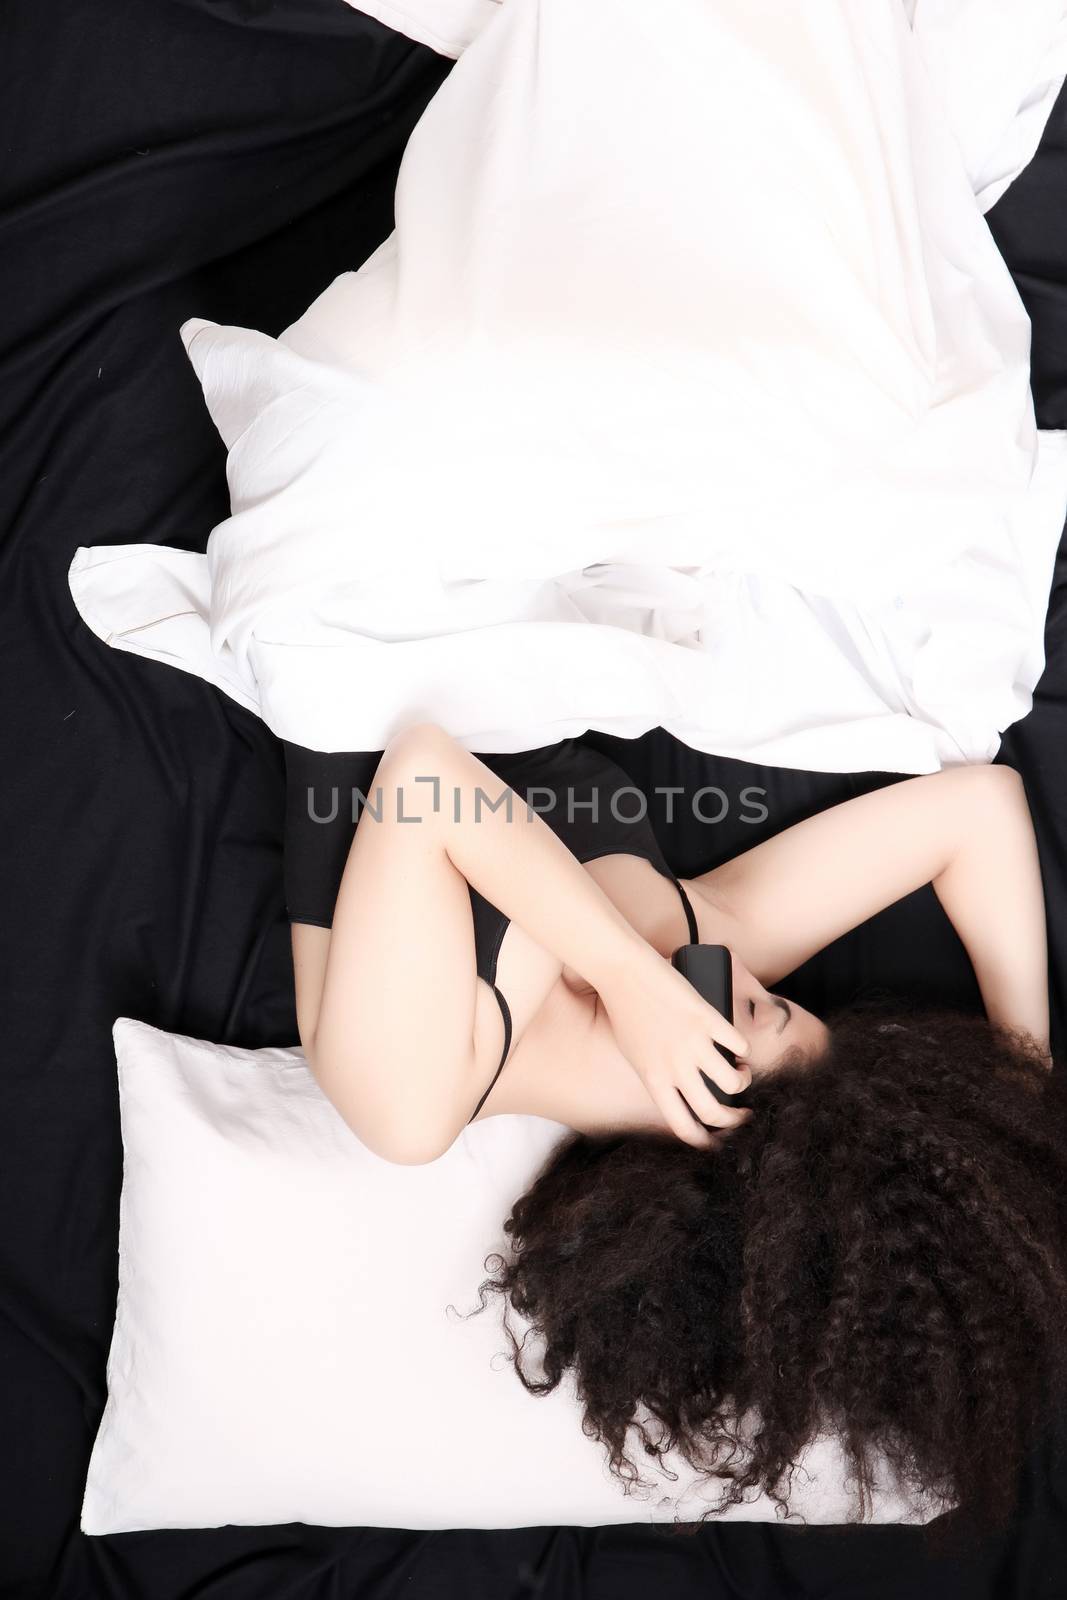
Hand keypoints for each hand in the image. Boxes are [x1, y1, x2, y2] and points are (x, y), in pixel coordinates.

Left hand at [597, 947, 751, 1147]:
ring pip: (734, 1082)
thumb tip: (684, 1086)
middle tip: (743, 1115)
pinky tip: (741, 1047)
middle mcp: (674, 1067)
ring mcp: (692, 1043)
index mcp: (653, 1079)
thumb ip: (659, 1073)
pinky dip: (744, 1050)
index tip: (716, 1141)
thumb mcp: (635, 1052)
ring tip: (742, 1072)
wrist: (621, 971)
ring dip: (744, 1081)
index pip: (681, 1126)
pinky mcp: (707, 1018)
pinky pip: (739, 1044)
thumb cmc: (623, 1009)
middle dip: (735, 1120)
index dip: (703, 1141)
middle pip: (714, 1112)